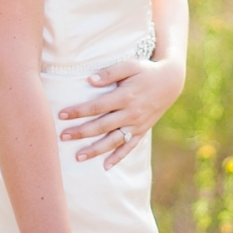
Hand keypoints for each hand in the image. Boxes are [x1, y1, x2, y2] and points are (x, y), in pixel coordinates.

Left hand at [57, 56, 185, 169]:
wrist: (171, 82)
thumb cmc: (147, 71)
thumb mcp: (130, 65)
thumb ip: (110, 73)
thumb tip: (89, 80)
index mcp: (125, 96)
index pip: (97, 106)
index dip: (79, 111)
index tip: (61, 114)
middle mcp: (131, 113)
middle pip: (102, 126)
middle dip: (81, 132)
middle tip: (62, 137)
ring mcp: (137, 124)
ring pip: (113, 140)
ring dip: (95, 149)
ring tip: (78, 156)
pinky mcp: (142, 130)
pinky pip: (129, 147)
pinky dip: (118, 157)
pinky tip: (105, 166)